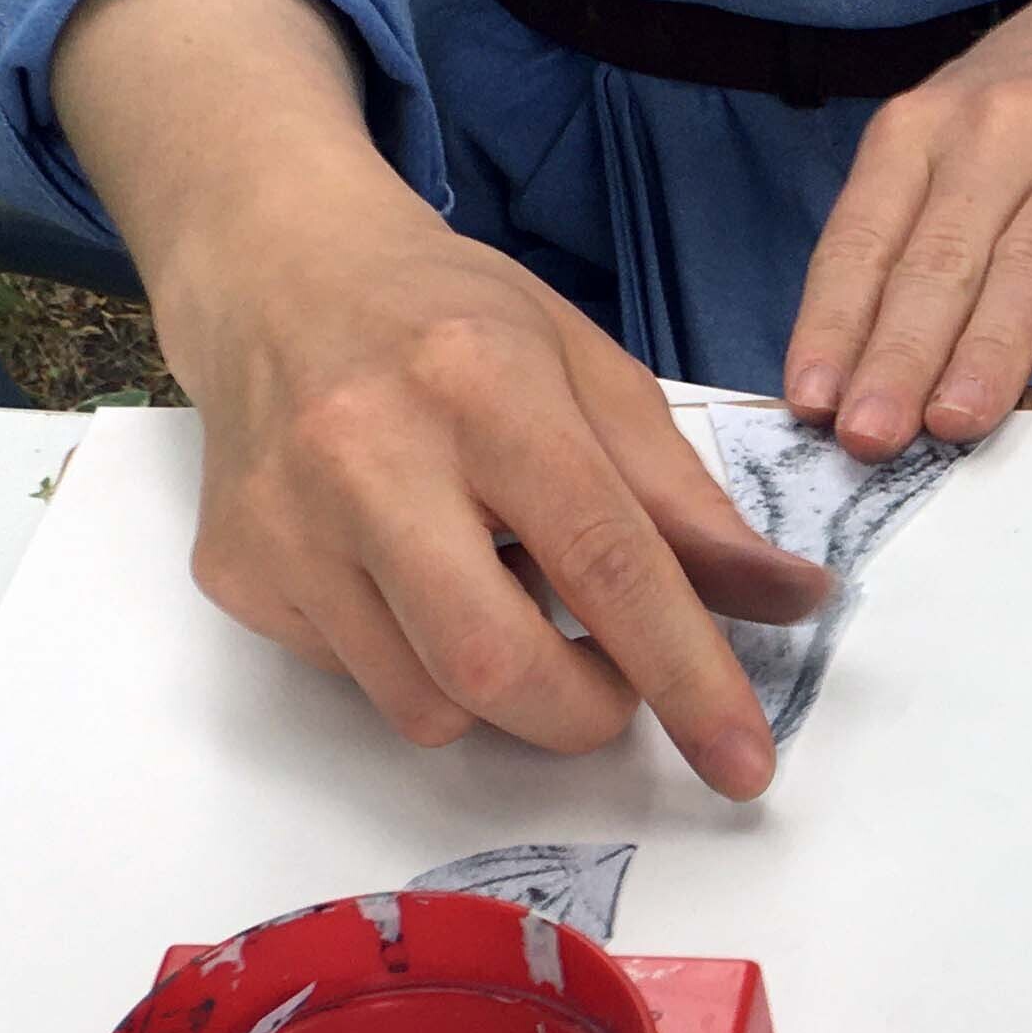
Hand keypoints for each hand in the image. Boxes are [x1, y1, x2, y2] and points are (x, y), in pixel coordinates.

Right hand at [159, 174, 837, 798]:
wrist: (274, 270)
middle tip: (614, 681)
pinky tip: (412, 575)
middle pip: (496, 667)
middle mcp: (365, 453)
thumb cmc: (451, 321)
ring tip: (498, 589)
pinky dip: (418, 662)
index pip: (603, 559)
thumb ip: (686, 500)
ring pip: (427, 705)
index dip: (685, 674)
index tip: (743, 762)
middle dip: (586, 713)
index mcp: (481, 384)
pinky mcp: (238, 572)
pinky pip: (361, 683)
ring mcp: (286, 521)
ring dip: (501, 692)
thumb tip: (793, 601)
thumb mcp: (589, 371)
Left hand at [782, 0, 1031, 457]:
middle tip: (871, 436)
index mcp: (923, 128)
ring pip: (1030, 265)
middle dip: (899, 356)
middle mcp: (1003, 132)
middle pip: (941, 260)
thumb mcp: (948, 138)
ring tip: (954, 423)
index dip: (834, 324)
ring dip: (987, 352)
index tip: (813, 402)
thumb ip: (907, 239)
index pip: (864, 238)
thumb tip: (856, 375)